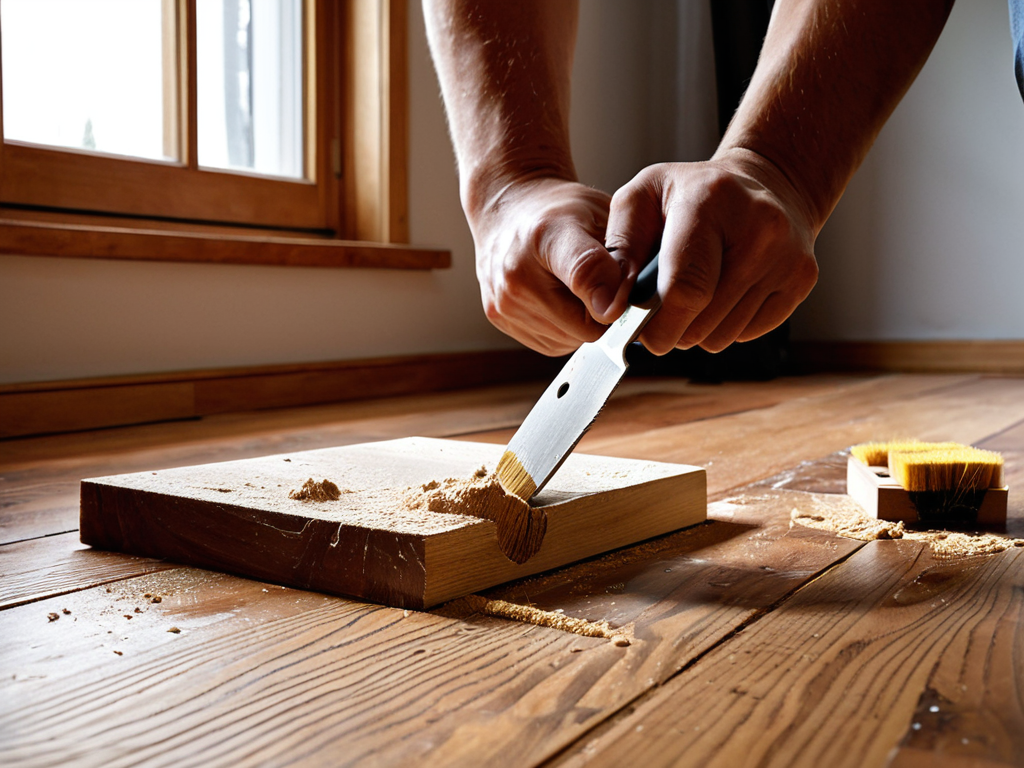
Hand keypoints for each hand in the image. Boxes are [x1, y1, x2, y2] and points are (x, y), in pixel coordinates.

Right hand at [466, 177, 632, 355]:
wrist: (508, 208)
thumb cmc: (558, 209)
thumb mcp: (599, 212)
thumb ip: (621, 254)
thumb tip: (627, 304)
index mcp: (545, 235)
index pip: (585, 274)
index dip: (614, 293)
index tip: (623, 297)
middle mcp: (516, 274)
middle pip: (585, 328)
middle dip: (602, 311)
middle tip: (601, 283)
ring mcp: (503, 300)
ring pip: (570, 341)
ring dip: (582, 322)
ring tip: (574, 287)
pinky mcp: (497, 317)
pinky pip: (551, 343)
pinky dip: (562, 328)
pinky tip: (558, 299)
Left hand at [607, 148, 819, 354]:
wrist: (765, 182)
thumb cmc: (690, 194)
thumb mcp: (640, 199)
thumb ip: (618, 251)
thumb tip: (609, 309)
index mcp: (710, 202)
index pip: (686, 288)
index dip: (658, 325)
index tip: (641, 334)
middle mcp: (759, 227)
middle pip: (702, 319)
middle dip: (671, 327)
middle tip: (661, 307)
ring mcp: (787, 255)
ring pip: (723, 335)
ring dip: (697, 328)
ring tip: (694, 293)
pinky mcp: (802, 279)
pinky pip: (747, 333)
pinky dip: (726, 325)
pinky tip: (723, 293)